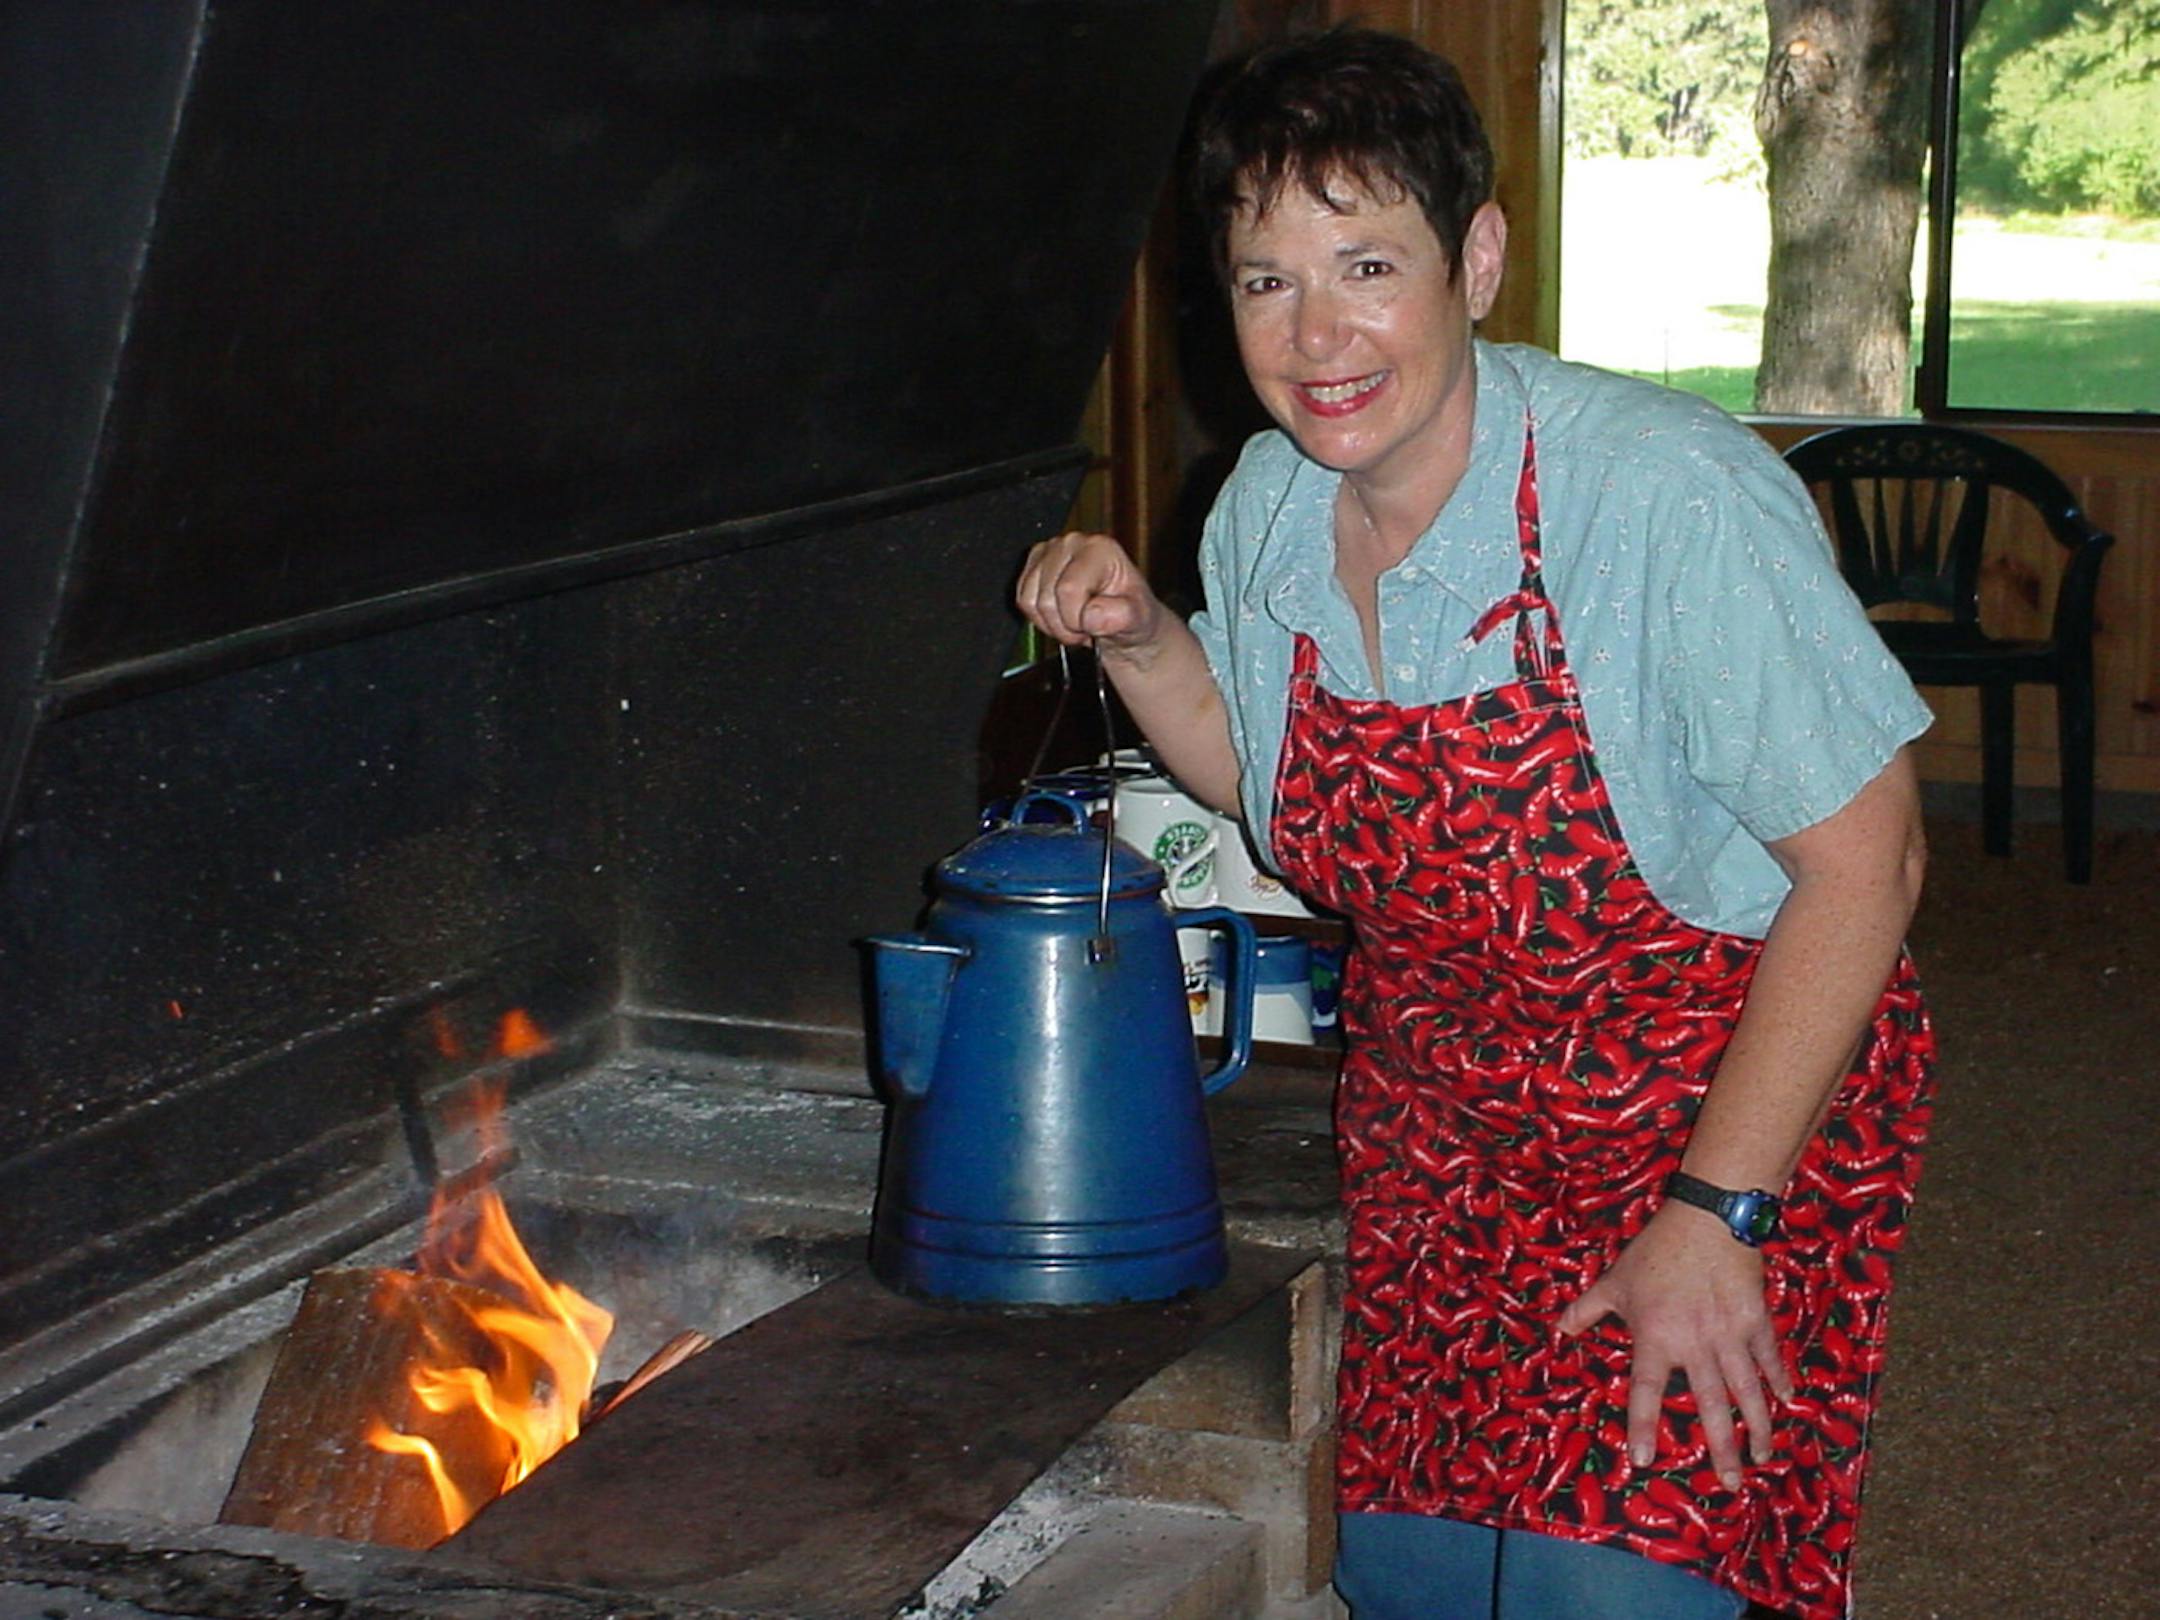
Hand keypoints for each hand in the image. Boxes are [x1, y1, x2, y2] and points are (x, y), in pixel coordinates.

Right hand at [1015, 531, 1162, 652]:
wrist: (1124, 618)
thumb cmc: (1131, 613)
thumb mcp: (1139, 618)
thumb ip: (1121, 616)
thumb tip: (1091, 616)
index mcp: (1099, 548)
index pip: (1068, 589)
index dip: (1076, 619)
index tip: (1094, 625)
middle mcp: (1072, 543)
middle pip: (1046, 598)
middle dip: (1065, 625)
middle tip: (1086, 626)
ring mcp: (1049, 552)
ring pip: (1030, 601)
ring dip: (1052, 623)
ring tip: (1075, 620)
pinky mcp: (1033, 565)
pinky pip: (1022, 601)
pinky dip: (1039, 618)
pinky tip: (1061, 615)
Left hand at [1555, 1202, 1793, 1490]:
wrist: (1707, 1218)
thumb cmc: (1655, 1252)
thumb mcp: (1614, 1280)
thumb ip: (1587, 1309)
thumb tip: (1559, 1330)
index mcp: (1656, 1337)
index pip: (1645, 1391)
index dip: (1642, 1426)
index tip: (1643, 1461)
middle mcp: (1695, 1344)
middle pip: (1710, 1406)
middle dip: (1722, 1449)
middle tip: (1731, 1485)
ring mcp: (1730, 1335)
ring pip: (1747, 1391)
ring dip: (1757, 1427)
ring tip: (1763, 1457)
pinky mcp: (1756, 1320)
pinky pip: (1769, 1358)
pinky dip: (1779, 1379)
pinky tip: (1787, 1402)